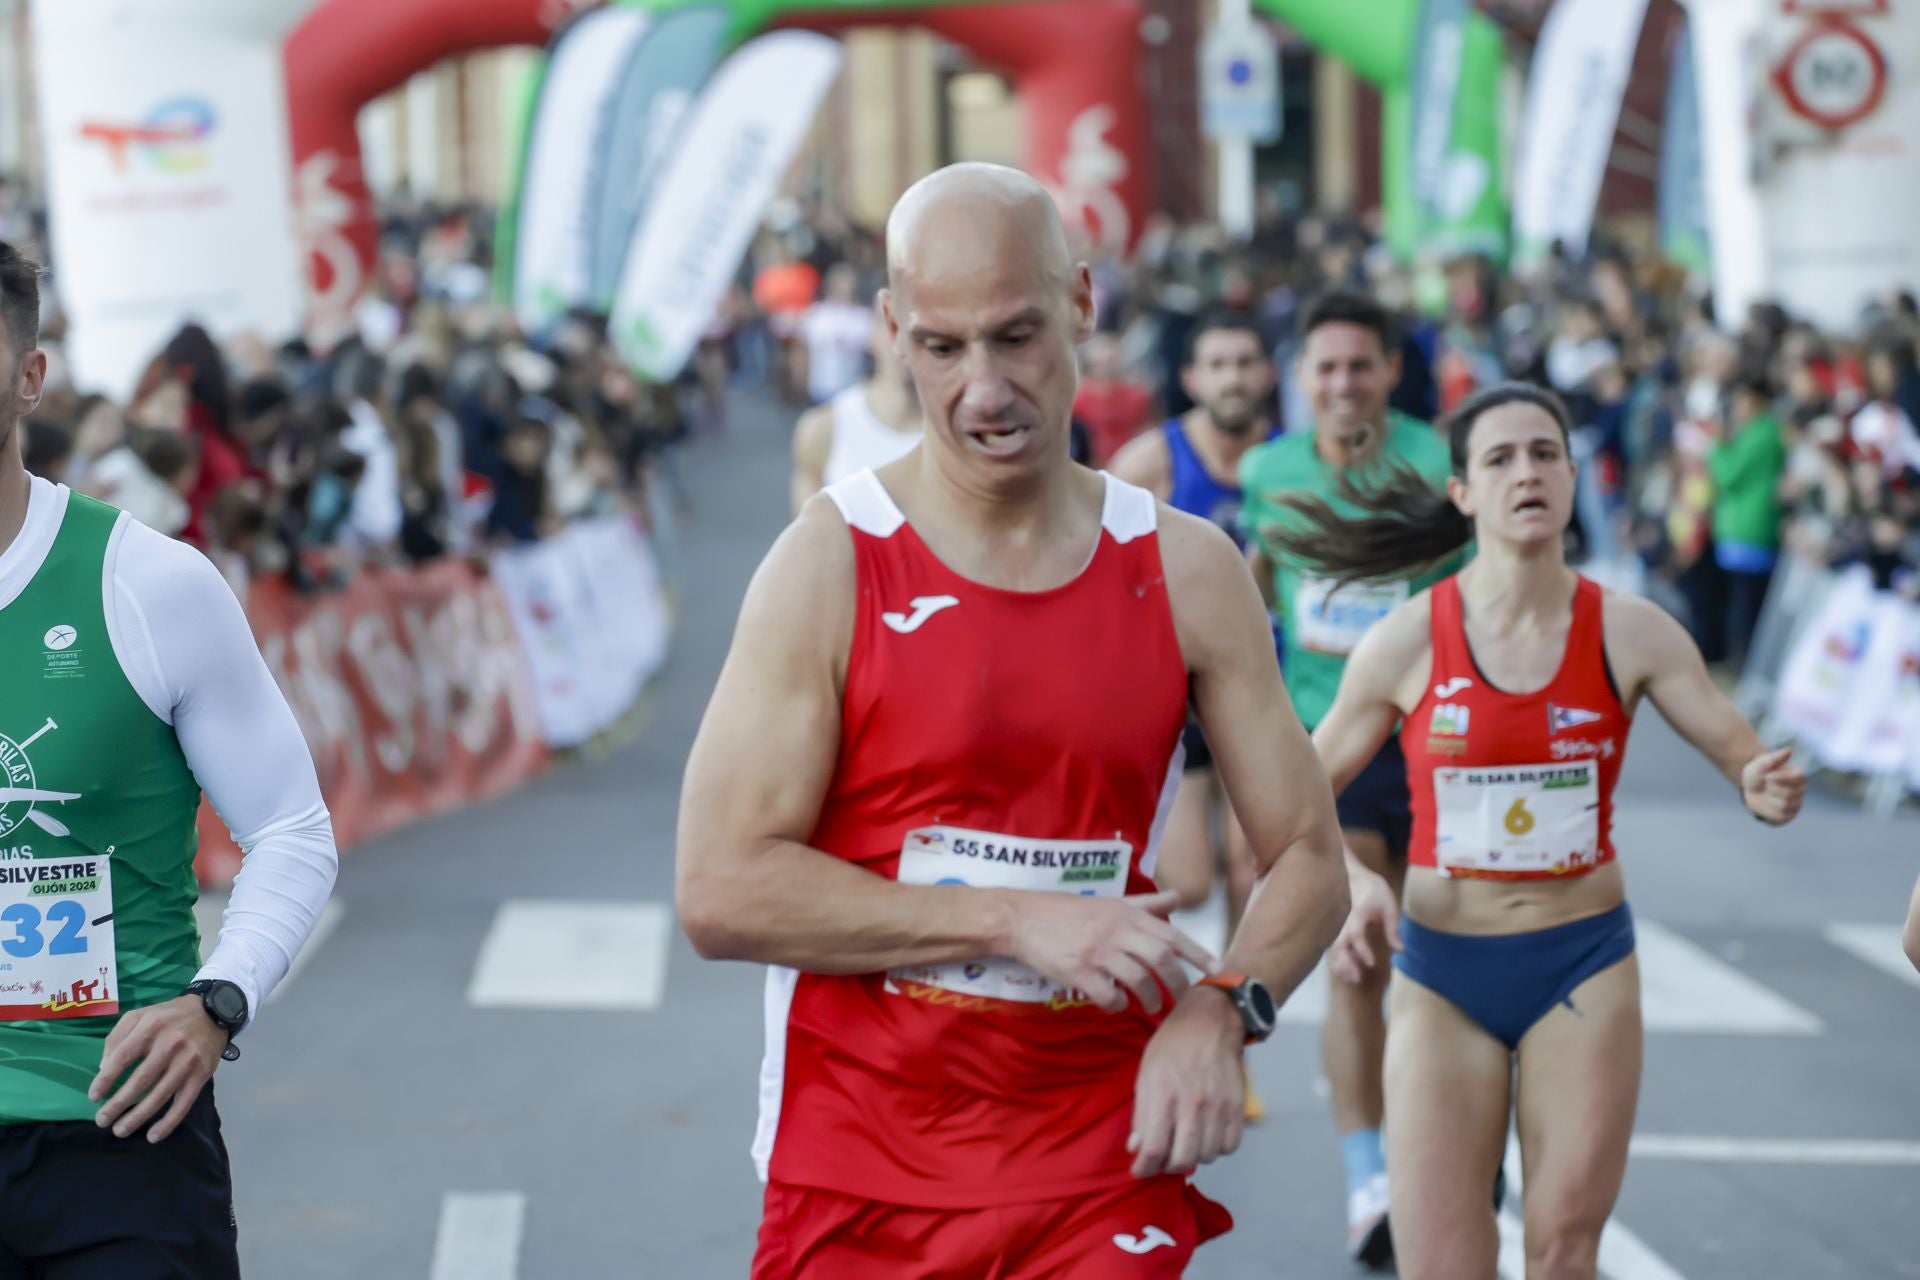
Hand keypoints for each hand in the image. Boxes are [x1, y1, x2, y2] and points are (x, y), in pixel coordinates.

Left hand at [88, 996, 227, 1142]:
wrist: (214, 1011)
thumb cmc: (170, 1016)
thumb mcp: (140, 1015)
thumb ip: (118, 1036)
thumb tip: (104, 1068)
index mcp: (151, 1027)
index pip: (123, 1057)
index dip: (105, 1080)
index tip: (94, 1096)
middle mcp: (170, 1044)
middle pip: (140, 1080)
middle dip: (118, 1104)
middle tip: (101, 1120)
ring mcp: (188, 1061)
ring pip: (160, 1095)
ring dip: (138, 1117)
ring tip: (119, 1131)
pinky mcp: (202, 1074)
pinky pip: (184, 1102)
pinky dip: (169, 1122)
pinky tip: (153, 1136)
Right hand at [1005, 890, 1216, 1014]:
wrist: (1022, 918)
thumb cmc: (1067, 911)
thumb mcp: (1110, 903)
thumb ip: (1146, 904)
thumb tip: (1177, 898)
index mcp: (1126, 914)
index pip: (1171, 934)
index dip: (1198, 953)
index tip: (1218, 970)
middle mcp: (1116, 930)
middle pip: (1161, 960)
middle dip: (1178, 984)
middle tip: (1183, 1001)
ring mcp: (1097, 951)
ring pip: (1138, 980)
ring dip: (1151, 999)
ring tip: (1152, 1008)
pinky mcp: (1077, 970)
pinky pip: (1107, 994)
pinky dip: (1117, 1005)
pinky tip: (1115, 1005)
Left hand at [1127, 986, 1244, 1177]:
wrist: (1210, 1022)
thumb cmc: (1172, 1046)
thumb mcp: (1145, 1073)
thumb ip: (1141, 1113)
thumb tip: (1136, 1147)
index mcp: (1163, 1093)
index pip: (1154, 1148)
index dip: (1144, 1168)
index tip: (1140, 1170)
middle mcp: (1192, 1102)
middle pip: (1182, 1159)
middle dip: (1168, 1166)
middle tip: (1163, 1159)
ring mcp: (1218, 1105)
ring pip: (1207, 1156)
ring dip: (1193, 1156)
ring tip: (1186, 1142)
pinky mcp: (1237, 1106)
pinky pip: (1229, 1146)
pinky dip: (1217, 1148)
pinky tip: (1207, 1135)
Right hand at [1329, 868, 1401, 985]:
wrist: (1353, 876)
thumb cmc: (1374, 891)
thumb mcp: (1389, 906)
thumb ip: (1393, 929)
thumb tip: (1400, 951)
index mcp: (1356, 914)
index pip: (1355, 934)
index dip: (1362, 950)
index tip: (1372, 963)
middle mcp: (1342, 922)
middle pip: (1337, 945)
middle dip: (1346, 964)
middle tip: (1358, 978)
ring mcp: (1336, 927)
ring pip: (1332, 949)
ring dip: (1340, 966)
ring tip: (1354, 979)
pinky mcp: (1334, 931)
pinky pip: (1332, 949)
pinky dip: (1337, 962)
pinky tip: (1347, 973)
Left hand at [1742, 746, 1805, 825]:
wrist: (1750, 788)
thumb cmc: (1757, 774)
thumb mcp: (1760, 764)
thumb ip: (1774, 758)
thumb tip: (1789, 750)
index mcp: (1798, 775)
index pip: (1797, 778)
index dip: (1779, 778)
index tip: (1768, 776)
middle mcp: (1801, 789)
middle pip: (1788, 793)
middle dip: (1771, 789)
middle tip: (1766, 784)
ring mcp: (1797, 803)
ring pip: (1784, 805)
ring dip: (1769, 798)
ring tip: (1767, 793)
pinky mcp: (1789, 814)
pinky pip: (1781, 815)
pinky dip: (1770, 809)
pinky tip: (1768, 802)